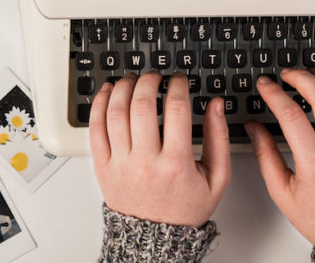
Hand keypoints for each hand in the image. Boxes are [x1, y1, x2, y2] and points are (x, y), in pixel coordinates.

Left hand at [90, 72, 230, 227]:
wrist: (156, 237)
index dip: (178, 85)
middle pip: (142, 105)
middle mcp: (146, 162)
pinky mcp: (103, 166)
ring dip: (123, 87)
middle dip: (149, 81)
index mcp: (176, 164)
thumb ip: (218, 139)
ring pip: (115, 112)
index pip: (176, 109)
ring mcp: (121, 164)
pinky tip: (109, 91)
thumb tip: (216, 105)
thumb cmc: (185, 208)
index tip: (179, 79)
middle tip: (155, 76)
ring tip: (133, 79)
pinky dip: (100, 104)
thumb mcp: (216, 178)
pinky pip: (95, 128)